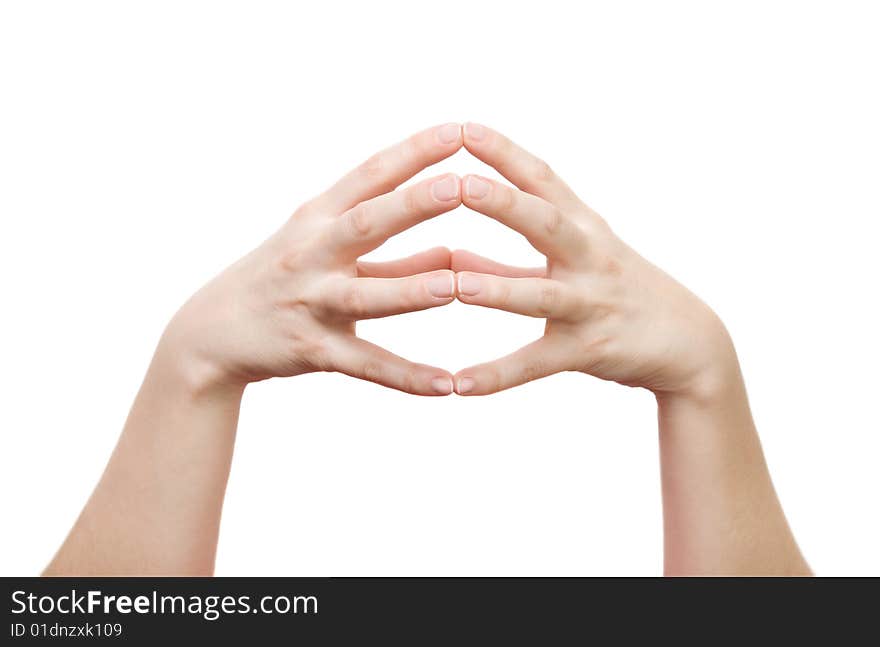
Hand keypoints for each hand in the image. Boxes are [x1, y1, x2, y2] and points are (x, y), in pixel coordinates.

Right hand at [159, 123, 463, 395]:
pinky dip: (404, 376)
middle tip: (459, 187)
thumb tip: (456, 253)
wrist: (210, 333)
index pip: (370, 176)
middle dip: (411, 205)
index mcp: (317, 219)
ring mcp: (309, 302)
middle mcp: (311, 253)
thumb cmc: (281, 281)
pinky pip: (363, 364)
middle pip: (365, 225)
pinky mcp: (311, 350)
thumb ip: (394, 259)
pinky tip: (445, 385)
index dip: (414, 152)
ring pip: (364, 297)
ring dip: (409, 291)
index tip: (460, 129)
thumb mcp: (326, 254)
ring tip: (454, 288)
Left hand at [451, 123, 735, 399]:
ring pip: (543, 295)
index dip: (503, 152)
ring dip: (499, 290)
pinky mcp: (591, 349)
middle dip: (503, 203)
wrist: (691, 343)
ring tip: (457, 288)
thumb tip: (447, 257)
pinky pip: (539, 363)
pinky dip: (499, 375)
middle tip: (459, 184)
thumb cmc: (619, 293)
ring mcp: (592, 303)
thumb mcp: (567, 267)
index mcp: (581, 228)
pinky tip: (460, 385)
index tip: (461, 126)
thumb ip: (503, 265)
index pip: (541, 180)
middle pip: (545, 223)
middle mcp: (589, 257)